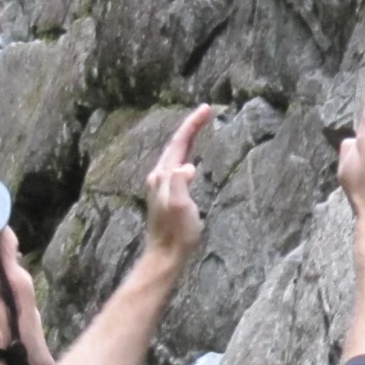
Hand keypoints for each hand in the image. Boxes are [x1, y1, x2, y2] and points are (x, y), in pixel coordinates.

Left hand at [143, 104, 214, 260]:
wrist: (165, 255)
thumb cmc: (176, 233)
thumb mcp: (179, 206)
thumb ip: (179, 182)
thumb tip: (188, 167)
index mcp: (162, 176)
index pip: (178, 143)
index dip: (192, 125)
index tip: (206, 109)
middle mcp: (158, 177)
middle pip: (175, 145)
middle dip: (190, 127)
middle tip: (206, 111)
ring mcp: (160, 186)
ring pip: (175, 154)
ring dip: (187, 139)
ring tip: (199, 127)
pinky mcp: (166, 195)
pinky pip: (177, 166)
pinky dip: (186, 154)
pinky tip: (191, 159)